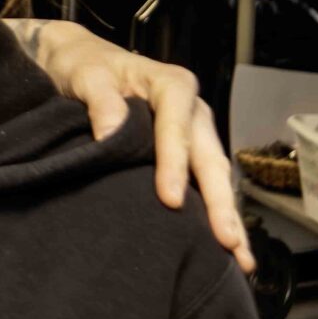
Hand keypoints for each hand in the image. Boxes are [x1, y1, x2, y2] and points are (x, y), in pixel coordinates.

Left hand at [22, 22, 251, 274]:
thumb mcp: (86, 75)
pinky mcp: (186, 153)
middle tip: (225, 241)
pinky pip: (204, 184)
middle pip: (208, 158)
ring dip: (226, 215)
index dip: (175, 164)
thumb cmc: (83, 66)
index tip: (169, 200)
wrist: (78, 61)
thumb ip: (100, 100)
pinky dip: (215, 213)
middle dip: (219, 201)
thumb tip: (110, 133)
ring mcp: (193, 133)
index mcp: (171, 85)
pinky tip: (224, 246)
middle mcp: (191, 110)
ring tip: (239, 257)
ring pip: (215, 176)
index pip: (177, 127)